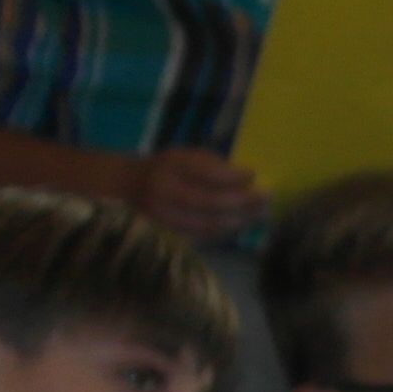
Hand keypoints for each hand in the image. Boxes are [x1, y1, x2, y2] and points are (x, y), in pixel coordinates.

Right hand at [126, 150, 261, 241]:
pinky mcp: (163, 234)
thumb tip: (247, 179)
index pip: (206, 172)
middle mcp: (163, 192)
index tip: (254, 174)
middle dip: (243, 201)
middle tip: (267, 198)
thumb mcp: (184, 155)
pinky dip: (223, 231)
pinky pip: (199, 236)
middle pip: (210, 202)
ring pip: (206, 224)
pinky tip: (240, 225)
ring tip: (260, 214)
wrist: (125, 187)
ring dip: (238, 220)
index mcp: (170, 166)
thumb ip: (212, 164)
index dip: (232, 176)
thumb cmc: (165, 167)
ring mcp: (161, 217)